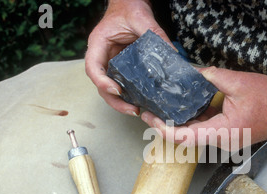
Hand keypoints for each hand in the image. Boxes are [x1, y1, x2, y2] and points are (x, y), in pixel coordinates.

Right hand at [85, 0, 171, 115]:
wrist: (130, 4)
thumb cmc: (129, 8)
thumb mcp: (142, 19)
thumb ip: (156, 35)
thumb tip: (173, 55)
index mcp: (99, 43)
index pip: (92, 67)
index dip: (102, 82)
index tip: (117, 90)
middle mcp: (102, 56)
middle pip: (100, 85)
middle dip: (114, 100)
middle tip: (132, 109)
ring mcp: (111, 63)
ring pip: (110, 88)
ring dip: (121, 102)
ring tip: (137, 110)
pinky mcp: (121, 68)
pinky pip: (122, 84)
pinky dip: (129, 95)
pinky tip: (142, 102)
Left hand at [141, 67, 266, 149]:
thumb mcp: (239, 82)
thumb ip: (212, 77)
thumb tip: (190, 72)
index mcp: (223, 132)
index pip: (185, 138)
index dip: (164, 129)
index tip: (150, 118)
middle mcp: (221, 141)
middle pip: (185, 138)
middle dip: (166, 125)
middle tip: (150, 109)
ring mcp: (223, 141)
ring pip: (194, 135)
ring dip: (179, 122)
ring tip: (163, 106)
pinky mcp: (226, 135)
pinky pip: (204, 130)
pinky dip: (193, 119)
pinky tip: (185, 105)